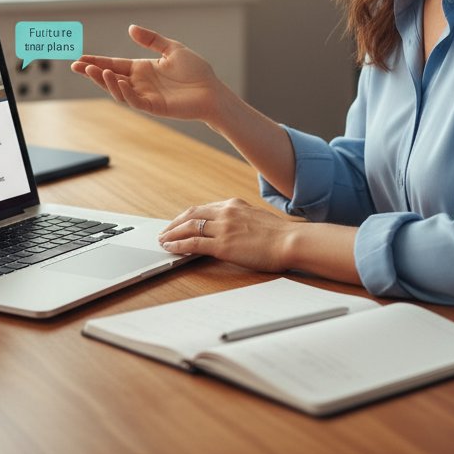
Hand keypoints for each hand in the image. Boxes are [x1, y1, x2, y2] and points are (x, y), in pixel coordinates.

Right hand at [71, 25, 223, 122]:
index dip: (96, 62)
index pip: (114, 64)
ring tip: (93, 71)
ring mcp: (145, 96)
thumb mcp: (172, 48)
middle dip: (93, 73)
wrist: (212, 90)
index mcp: (142, 69)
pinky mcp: (154, 107)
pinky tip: (118, 80)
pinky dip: (124, 92)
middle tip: (75, 65)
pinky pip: (134, 100)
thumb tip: (130, 28)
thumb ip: (151, 39)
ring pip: (118, 90)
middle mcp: (140, 83)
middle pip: (111, 78)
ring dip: (105, 81)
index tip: (79, 58)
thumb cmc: (196, 71)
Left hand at [158, 198, 301, 272]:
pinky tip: (171, 248)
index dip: (187, 216)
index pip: (203, 208)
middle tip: (164, 231)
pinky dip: (178, 245)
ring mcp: (223, 228)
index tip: (179, 223)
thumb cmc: (280, 235)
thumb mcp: (257, 218)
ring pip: (189, 228)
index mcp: (234, 205)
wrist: (291, 241)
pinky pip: (193, 244)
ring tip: (162, 240)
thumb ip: (241, 219)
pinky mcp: (223, 245)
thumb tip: (233, 227)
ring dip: (172, 234)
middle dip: (174, 223)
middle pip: (191, 215)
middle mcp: (226, 212)